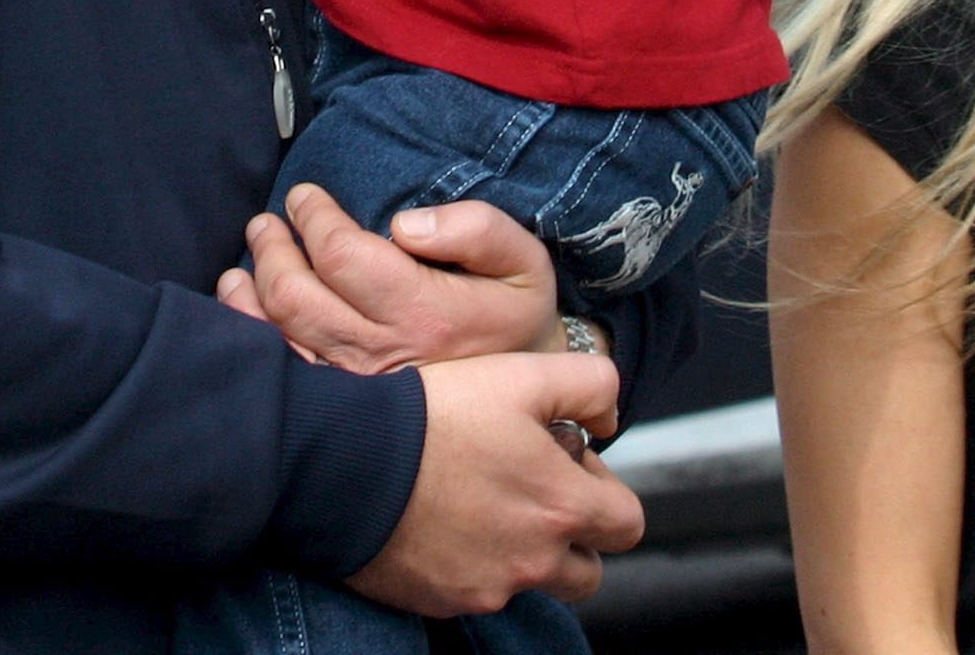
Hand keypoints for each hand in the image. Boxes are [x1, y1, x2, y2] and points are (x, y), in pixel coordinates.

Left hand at [217, 183, 565, 372]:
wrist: (522, 401)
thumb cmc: (517, 319)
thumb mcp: (525, 263)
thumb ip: (478, 230)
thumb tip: (404, 224)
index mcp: (426, 315)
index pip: (342, 254)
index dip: (313, 217)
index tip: (303, 196)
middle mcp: (384, 355)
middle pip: (297, 295)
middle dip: (273, 247)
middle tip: (267, 222)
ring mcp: (359, 389)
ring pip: (278, 336)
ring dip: (251, 289)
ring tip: (250, 255)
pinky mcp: (345, 411)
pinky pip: (282, 371)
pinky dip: (250, 332)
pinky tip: (242, 303)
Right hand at [345, 350, 639, 616]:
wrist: (347, 464)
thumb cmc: (433, 417)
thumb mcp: (521, 374)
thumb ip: (588, 386)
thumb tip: (608, 418)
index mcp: (562, 506)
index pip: (627, 523)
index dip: (605, 489)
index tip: (566, 462)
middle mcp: (534, 560)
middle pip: (587, 570)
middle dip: (574, 534)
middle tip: (532, 489)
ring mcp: (489, 588)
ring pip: (532, 582)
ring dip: (525, 552)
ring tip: (486, 503)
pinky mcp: (444, 601)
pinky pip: (478, 590)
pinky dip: (472, 562)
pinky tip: (444, 518)